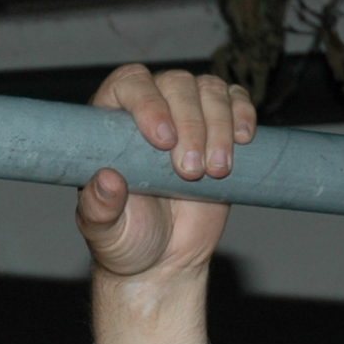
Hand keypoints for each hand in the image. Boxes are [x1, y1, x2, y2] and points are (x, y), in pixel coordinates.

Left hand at [77, 64, 255, 286]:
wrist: (164, 258)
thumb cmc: (127, 238)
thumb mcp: (104, 230)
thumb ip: (99, 208)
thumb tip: (107, 179)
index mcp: (112, 124)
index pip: (129, 84)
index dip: (148, 102)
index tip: (163, 140)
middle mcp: (151, 110)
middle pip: (175, 84)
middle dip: (191, 124)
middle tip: (190, 171)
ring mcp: (187, 116)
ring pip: (209, 89)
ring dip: (219, 125)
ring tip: (217, 170)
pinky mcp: (220, 129)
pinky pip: (236, 101)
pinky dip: (243, 114)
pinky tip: (243, 141)